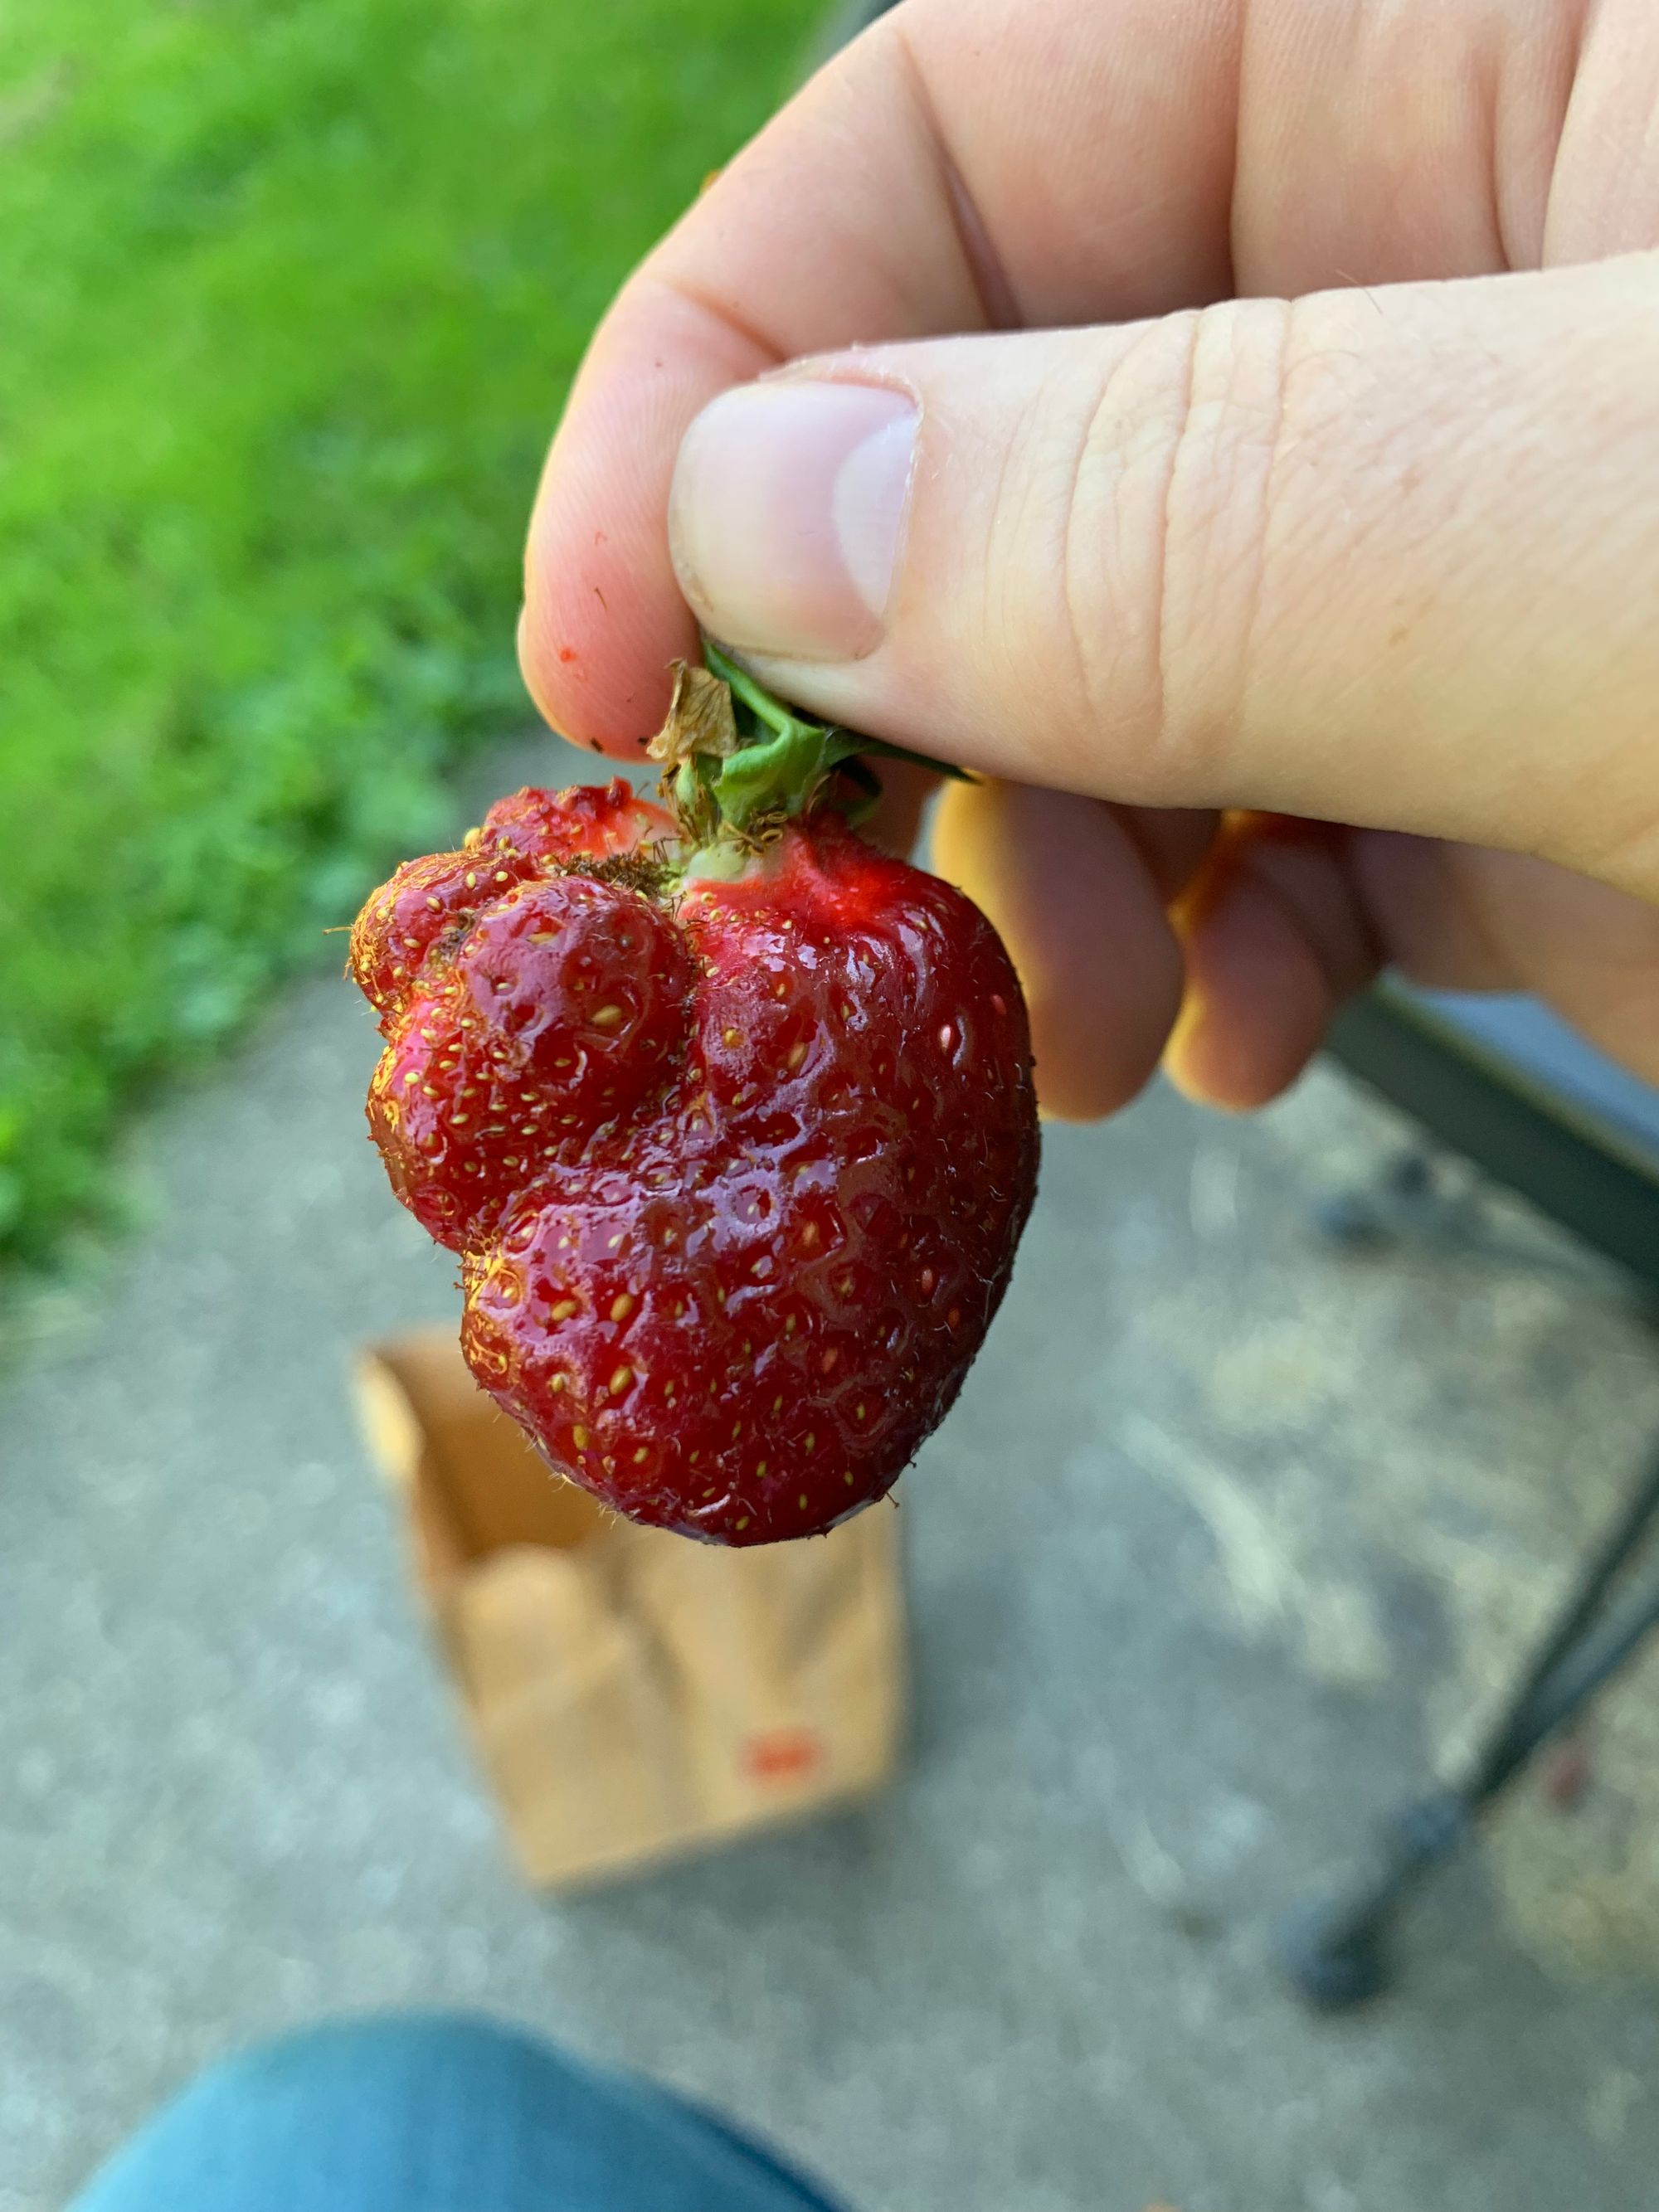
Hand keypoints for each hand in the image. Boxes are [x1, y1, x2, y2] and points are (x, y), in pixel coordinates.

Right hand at [520, 0, 1658, 1117]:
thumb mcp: (1616, 538)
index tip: (608, 666)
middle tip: (848, 913)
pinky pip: (1286, 828)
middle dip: (890, 704)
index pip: (961, 125)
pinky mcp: (1533, 741)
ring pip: (1114, 668)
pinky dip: (1208, 956)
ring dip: (1030, 876)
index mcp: (1477, 36)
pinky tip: (1231, 1036)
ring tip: (1073, 1029)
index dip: (723, 380)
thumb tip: (745, 532)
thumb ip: (1184, 517)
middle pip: (1003, 436)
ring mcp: (1483, 524)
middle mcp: (1450, 267)